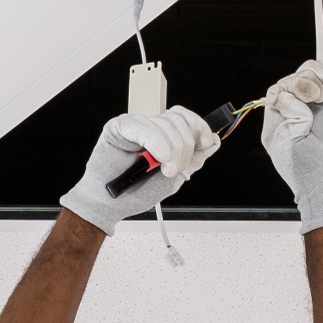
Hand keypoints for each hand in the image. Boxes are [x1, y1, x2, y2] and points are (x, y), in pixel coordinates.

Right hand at [60, 108, 214, 233]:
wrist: (110, 205)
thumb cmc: (135, 193)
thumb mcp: (174, 177)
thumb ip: (193, 159)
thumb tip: (213, 142)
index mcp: (163, 136)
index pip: (185, 117)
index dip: (199, 127)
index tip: (205, 143)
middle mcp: (150, 128)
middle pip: (179, 120)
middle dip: (184, 147)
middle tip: (175, 168)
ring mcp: (135, 125)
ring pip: (165, 125)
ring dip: (170, 151)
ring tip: (163, 170)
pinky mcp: (120, 127)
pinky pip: (146, 128)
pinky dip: (157, 144)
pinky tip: (157, 158)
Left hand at [268, 64, 322, 228]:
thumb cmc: (308, 174)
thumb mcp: (291, 145)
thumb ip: (291, 118)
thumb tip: (289, 97)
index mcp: (276, 126)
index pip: (277, 94)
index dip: (288, 87)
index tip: (300, 92)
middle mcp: (290, 118)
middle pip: (292, 84)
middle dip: (304, 82)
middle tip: (316, 94)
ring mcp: (308, 115)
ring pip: (308, 83)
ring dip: (317, 80)